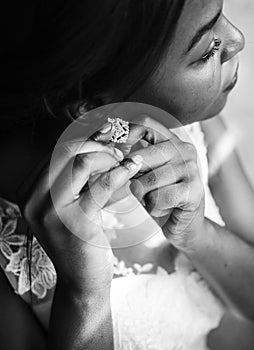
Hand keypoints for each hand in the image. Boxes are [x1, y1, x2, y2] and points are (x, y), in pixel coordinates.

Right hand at [15, 123, 142, 293]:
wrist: (82, 280)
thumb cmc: (79, 239)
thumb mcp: (67, 206)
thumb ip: (71, 178)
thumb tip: (93, 140)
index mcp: (29, 192)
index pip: (56, 151)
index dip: (85, 139)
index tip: (107, 136)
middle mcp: (33, 200)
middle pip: (65, 150)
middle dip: (96, 143)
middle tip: (118, 148)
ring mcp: (51, 212)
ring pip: (82, 161)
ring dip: (108, 155)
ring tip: (126, 159)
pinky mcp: (75, 222)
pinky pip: (101, 185)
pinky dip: (121, 171)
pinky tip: (133, 167)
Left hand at [121, 115, 204, 251]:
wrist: (185, 224)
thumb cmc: (160, 196)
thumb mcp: (144, 173)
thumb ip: (131, 158)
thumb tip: (106, 148)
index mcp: (171, 139)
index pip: (144, 123)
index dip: (123, 133)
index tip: (111, 151)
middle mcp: (183, 149)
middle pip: (140, 155)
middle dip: (131, 177)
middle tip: (140, 189)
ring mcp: (190, 168)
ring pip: (146, 181)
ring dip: (143, 196)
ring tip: (154, 199)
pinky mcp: (194, 190)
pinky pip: (158, 197)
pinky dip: (154, 207)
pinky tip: (164, 208)